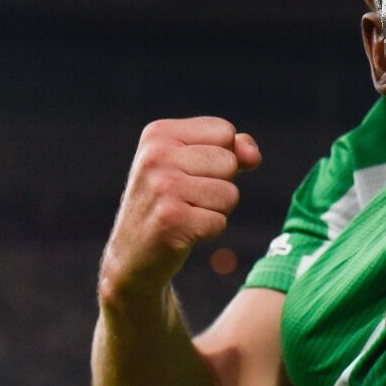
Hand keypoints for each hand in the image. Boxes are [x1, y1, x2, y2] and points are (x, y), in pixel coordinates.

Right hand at [100, 117, 261, 306]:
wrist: (132, 254)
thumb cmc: (170, 202)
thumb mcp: (193, 165)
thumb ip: (230, 148)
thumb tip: (253, 154)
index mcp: (159, 133)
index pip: (224, 131)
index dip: (222, 156)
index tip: (191, 173)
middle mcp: (156, 156)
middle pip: (229, 161)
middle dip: (220, 184)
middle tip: (187, 199)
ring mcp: (161, 187)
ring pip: (229, 193)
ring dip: (216, 210)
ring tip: (185, 214)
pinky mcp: (170, 219)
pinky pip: (220, 221)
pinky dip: (208, 231)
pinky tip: (182, 232)